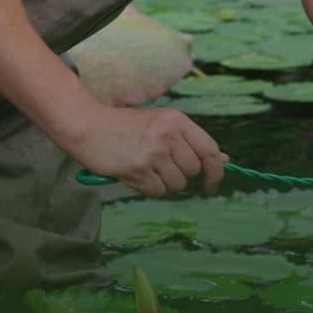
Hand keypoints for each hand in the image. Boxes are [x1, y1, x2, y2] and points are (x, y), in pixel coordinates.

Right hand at [61, 104, 227, 197]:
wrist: (89, 126)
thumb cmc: (127, 127)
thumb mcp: (161, 124)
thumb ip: (190, 141)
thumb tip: (223, 160)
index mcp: (178, 120)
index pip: (210, 151)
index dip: (216, 172)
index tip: (212, 184)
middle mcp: (168, 134)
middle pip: (193, 171)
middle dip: (180, 175)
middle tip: (161, 167)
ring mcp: (153, 152)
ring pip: (177, 184)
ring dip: (164, 183)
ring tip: (146, 169)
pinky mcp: (138, 169)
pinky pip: (158, 192)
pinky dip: (149, 189)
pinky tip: (135, 175)